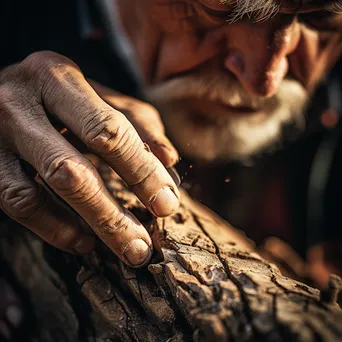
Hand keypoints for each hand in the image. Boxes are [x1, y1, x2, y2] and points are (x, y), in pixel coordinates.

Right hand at [0, 51, 179, 266]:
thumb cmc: (54, 96)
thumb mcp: (94, 95)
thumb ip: (135, 121)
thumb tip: (170, 159)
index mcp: (58, 77)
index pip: (109, 131)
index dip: (141, 171)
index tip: (167, 203)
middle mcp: (20, 101)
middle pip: (75, 168)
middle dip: (114, 213)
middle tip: (143, 245)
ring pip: (45, 190)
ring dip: (92, 226)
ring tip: (124, 249)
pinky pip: (18, 202)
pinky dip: (53, 227)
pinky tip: (82, 241)